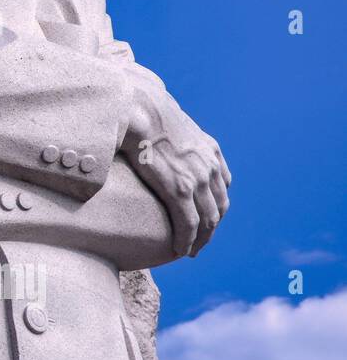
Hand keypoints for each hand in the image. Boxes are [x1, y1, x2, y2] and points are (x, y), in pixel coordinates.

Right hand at [122, 87, 231, 256]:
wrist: (138, 108)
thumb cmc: (145, 112)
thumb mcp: (171, 122)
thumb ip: (176, 137)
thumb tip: (157, 139)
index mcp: (210, 152)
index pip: (221, 189)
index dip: (214, 209)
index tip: (204, 222)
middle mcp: (210, 167)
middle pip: (218, 208)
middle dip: (210, 229)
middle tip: (198, 244)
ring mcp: (197, 179)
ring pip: (207, 220)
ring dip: (200, 240)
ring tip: (189, 252)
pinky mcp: (179, 189)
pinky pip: (188, 223)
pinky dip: (186, 240)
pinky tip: (180, 250)